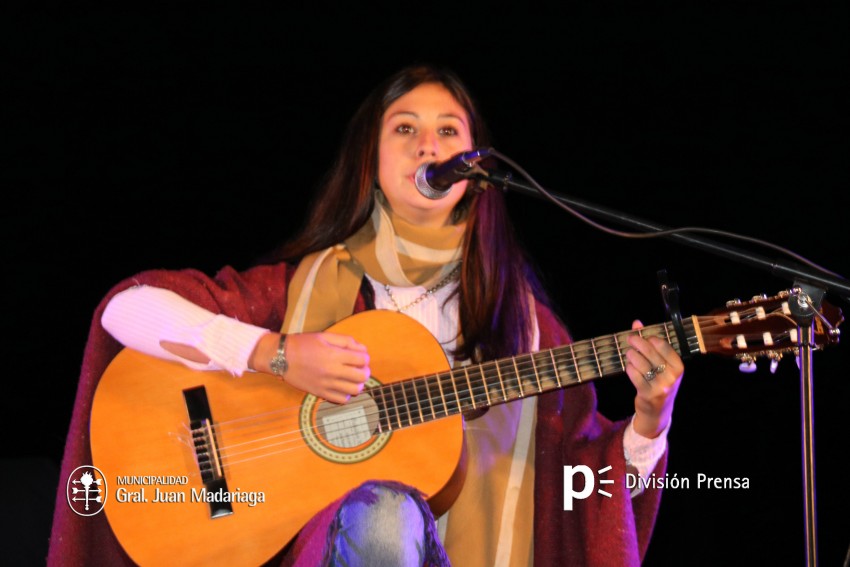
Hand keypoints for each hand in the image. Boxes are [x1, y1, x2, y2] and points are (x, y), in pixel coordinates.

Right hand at [253, 332, 370, 403]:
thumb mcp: (325, 336)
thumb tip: (362, 349)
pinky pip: (342, 399)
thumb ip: (346, 341)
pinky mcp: (320, 393)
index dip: (365, 357)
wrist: (282, 357)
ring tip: (351, 378)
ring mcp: (327, 384)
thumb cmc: (303, 344)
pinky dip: (346, 394)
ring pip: (355, 390)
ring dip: (357, 383)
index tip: (360, 357)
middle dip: (364, 371)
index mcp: (334, 355)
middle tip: (359, 368)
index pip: (362, 359)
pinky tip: (342, 386)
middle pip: (362, 376)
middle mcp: (332, 371)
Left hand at [624, 320, 683, 438]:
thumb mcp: (661, 365)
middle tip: (629, 338)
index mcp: (679, 367)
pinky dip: (629, 368)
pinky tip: (629, 366)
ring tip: (628, 353)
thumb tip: (636, 323)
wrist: (658, 411)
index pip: (664, 346)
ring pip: (641, 363)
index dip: (650, 338)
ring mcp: (661, 386)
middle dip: (637, 343)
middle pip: (651, 353)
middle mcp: (672, 376)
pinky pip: (635, 376)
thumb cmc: (660, 382)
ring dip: (632, 355)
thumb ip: (651, 343)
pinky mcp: (648, 394)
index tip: (641, 334)